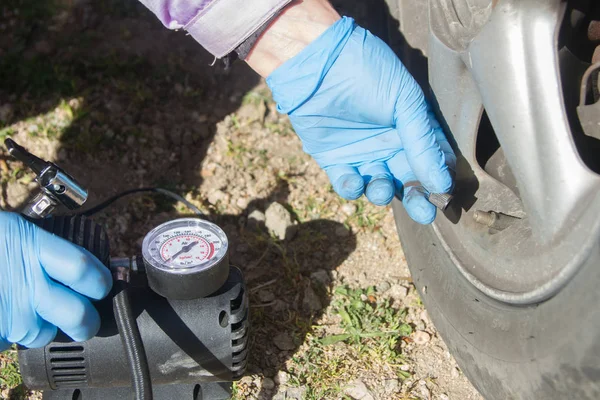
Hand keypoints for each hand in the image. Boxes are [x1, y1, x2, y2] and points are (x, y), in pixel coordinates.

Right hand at [0, 212, 111, 349]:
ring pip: (45, 334)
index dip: (100, 281)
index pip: (84, 269)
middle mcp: (25, 283)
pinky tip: (2, 315)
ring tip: (27, 310)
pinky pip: (12, 342)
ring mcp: (8, 313)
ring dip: (43, 328)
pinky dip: (12, 334)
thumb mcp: (13, 232)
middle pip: (77, 315)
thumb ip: (45, 250)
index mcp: (33, 248)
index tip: (102, 285)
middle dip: (86, 322)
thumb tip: (82, 269)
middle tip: (85, 319)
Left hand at [265, 17, 455, 223]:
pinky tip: (356, 180)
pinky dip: (353, 188)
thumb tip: (442, 184)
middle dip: (418, 199)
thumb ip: (423, 143)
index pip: (433, 160)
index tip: (444, 196)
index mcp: (412, 127)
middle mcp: (390, 143)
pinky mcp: (335, 160)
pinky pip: (348, 184)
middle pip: (409, 180)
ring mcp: (362, 153)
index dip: (439, 179)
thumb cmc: (366, 73)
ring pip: (379, 186)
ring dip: (384, 193)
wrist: (318, 63)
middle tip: (424, 213)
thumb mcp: (405, 102)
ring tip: (383, 187)